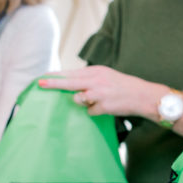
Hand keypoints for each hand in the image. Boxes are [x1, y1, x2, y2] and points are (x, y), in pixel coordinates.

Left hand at [38, 66, 155, 117]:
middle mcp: (96, 80)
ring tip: (96, 100)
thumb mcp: (105, 76)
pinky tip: (105, 107)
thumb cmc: (122, 86)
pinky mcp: (103, 105)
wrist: (142, 95)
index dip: (56, 76)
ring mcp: (99, 93)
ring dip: (83, 102)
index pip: (71, 73)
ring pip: (78, 99)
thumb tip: (71, 85)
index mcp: (96, 71)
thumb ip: (89, 79)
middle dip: (53, 84)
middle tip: (40, 84)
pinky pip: (90, 111)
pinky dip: (94, 111)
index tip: (43, 77)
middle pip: (69, 82)